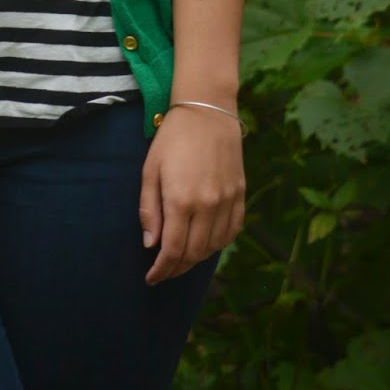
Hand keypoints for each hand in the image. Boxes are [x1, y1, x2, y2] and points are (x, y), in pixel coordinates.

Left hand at [138, 106, 244, 285]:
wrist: (207, 111)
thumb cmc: (172, 139)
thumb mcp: (150, 170)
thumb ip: (149, 209)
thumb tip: (151, 245)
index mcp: (181, 200)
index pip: (173, 250)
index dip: (161, 269)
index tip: (151, 278)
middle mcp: (207, 205)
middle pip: (194, 253)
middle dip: (176, 268)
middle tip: (163, 272)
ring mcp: (227, 201)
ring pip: (213, 247)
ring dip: (196, 259)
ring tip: (181, 260)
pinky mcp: (240, 195)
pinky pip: (231, 232)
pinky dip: (218, 244)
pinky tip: (205, 244)